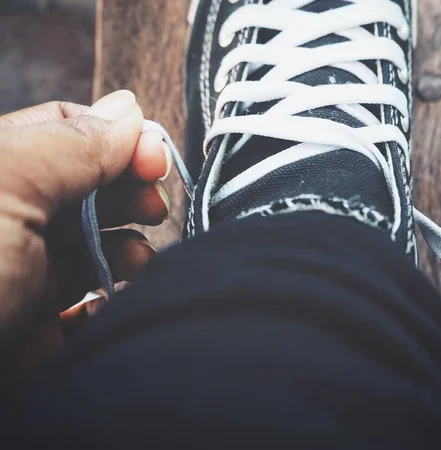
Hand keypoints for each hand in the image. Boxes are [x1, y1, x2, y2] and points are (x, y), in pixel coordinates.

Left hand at [0, 91, 171, 390]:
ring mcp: (22, 281)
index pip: (65, 131)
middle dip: (129, 192)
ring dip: (129, 250)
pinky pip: (88, 310)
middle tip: (152, 207)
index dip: (116, 138)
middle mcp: (7, 224)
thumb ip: (70, 143)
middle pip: (88, 190)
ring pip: (95, 250)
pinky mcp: (35, 335)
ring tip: (138, 262)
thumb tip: (128, 109)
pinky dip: (112, 302)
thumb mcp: (3, 186)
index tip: (154, 158)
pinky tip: (112, 302)